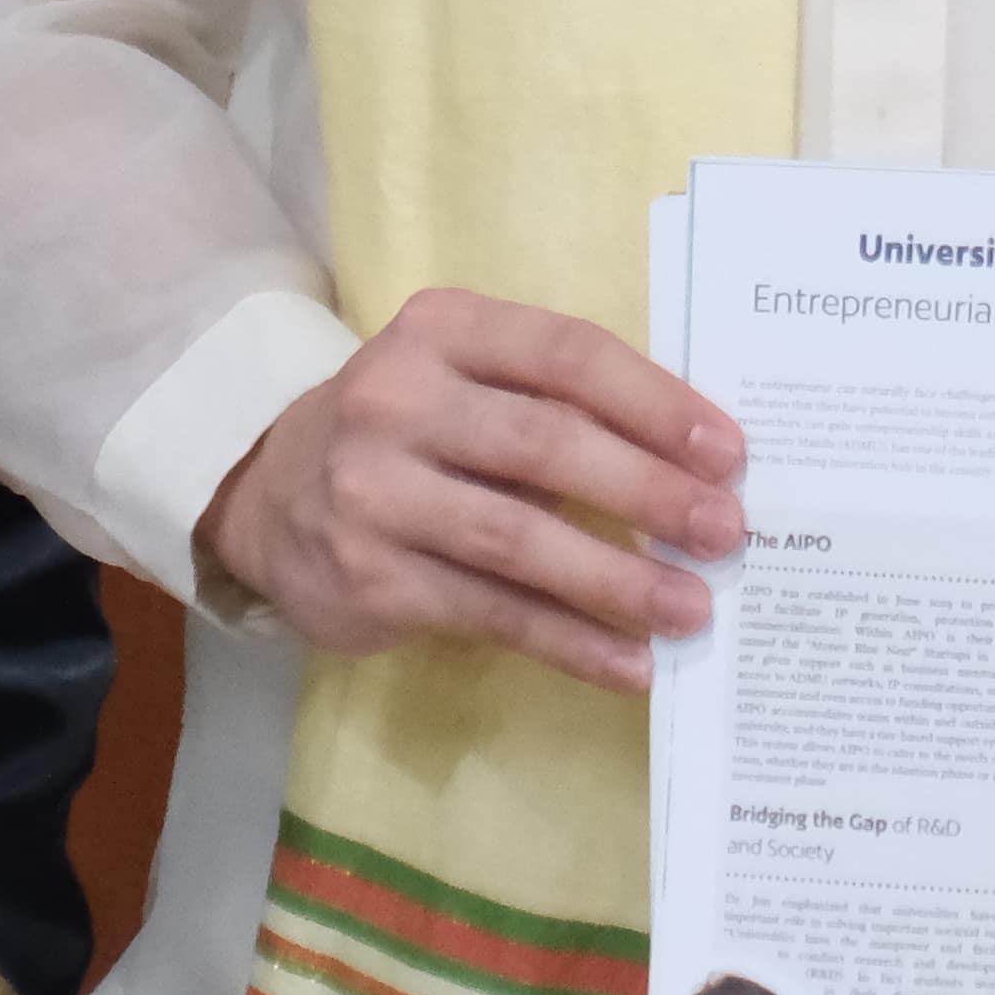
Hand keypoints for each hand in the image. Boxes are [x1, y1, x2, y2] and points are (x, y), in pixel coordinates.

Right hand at [194, 286, 743, 692]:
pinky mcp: (372, 577)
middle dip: (649, 491)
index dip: (655, 402)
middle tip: (726, 531)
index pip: (567, 355)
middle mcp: (399, 400)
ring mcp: (376, 492)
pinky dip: (570, 642)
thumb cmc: (410, 429)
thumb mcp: (464, 378)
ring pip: (519, 541)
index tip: (727, 451)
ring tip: (691, 609)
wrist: (268, 494)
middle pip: (546, 446)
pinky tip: (630, 665)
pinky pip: (493, 614)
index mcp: (444, 329)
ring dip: (618, 580)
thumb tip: (696, 464)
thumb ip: (557, 401)